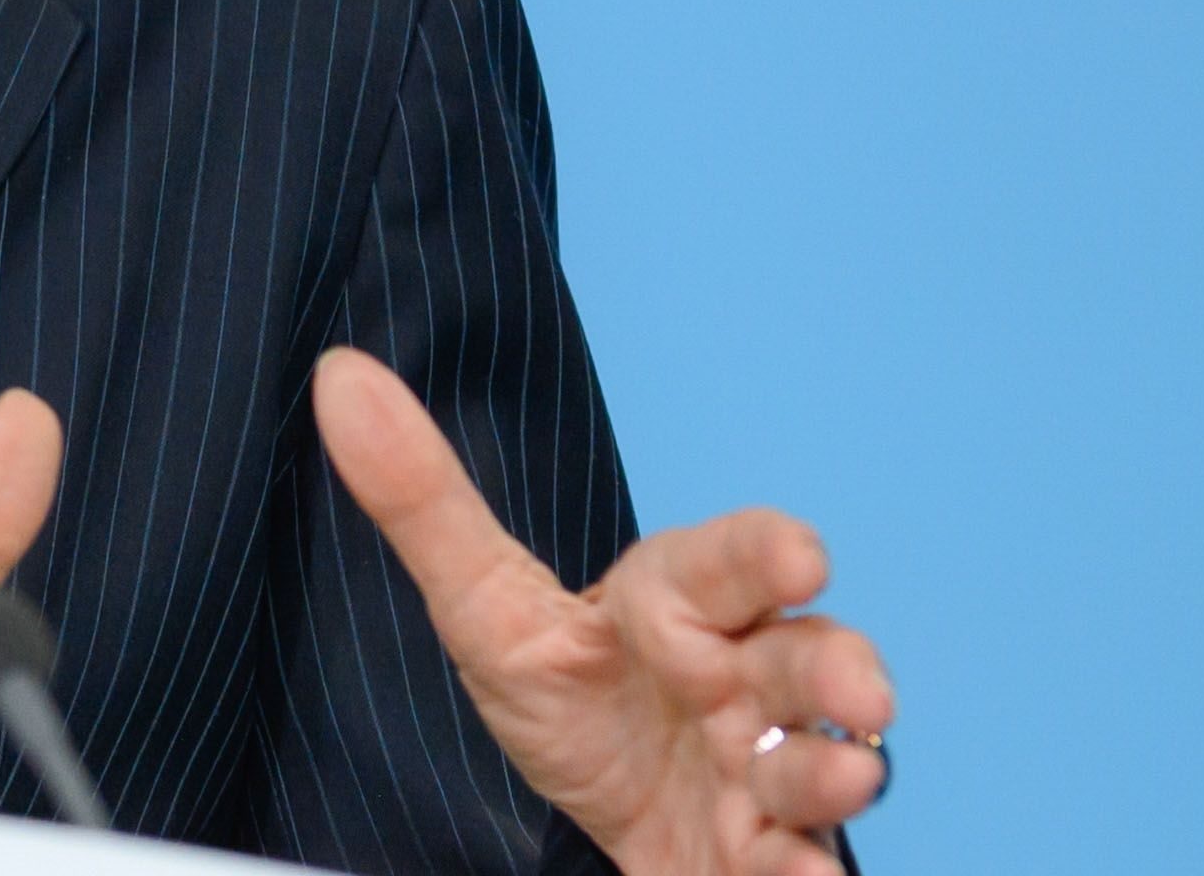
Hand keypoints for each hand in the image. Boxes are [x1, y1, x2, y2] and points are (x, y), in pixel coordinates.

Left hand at [314, 349, 894, 875]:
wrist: (602, 817)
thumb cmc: (574, 696)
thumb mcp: (486, 611)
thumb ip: (424, 503)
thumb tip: (341, 377)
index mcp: (677, 608)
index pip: (724, 564)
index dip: (765, 556)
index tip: (801, 558)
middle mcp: (739, 681)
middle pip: (802, 659)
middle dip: (838, 672)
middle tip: (862, 698)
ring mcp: (760, 771)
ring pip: (814, 761)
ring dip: (831, 772)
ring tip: (845, 776)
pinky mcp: (765, 854)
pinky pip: (799, 862)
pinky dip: (803, 869)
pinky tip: (795, 873)